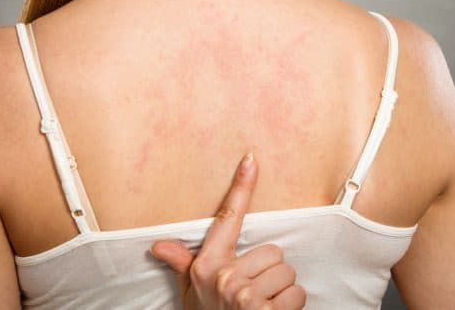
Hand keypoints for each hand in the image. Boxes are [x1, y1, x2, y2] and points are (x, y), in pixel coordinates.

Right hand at [150, 152, 306, 309]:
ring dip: (282, 292)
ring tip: (263, 306)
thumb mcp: (190, 294)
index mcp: (208, 265)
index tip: (251, 159)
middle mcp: (224, 277)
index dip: (240, 186)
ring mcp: (244, 295)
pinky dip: (290, 308)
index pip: (226, 218)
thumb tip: (158, 245)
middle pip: (273, 252)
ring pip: (287, 272)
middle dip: (271, 273)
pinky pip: (296, 294)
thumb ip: (182, 265)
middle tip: (255, 292)